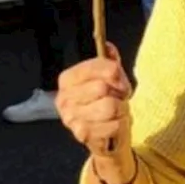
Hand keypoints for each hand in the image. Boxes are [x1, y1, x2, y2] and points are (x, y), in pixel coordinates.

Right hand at [57, 45, 132, 164]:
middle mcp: (64, 98)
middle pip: (102, 87)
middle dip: (117, 93)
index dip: (113, 72)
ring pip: (109, 106)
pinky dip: (119, 124)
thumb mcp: (109, 78)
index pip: (95, 66)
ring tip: (116, 112)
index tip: (119, 79)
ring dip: (120, 110)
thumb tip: (108, 47)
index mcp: (67, 79)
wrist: (106, 136)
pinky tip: (113, 125)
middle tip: (118, 98)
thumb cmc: (107, 102)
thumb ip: (109, 61)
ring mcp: (70, 118)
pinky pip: (112, 124)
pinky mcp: (82, 134)